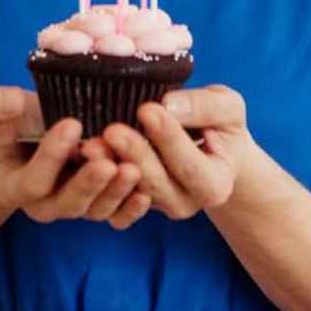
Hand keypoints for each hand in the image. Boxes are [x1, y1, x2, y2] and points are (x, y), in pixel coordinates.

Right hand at [0, 87, 150, 228]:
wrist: (30, 137)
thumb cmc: (12, 123)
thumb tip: (9, 103)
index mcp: (15, 186)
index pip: (33, 181)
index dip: (51, 156)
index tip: (72, 124)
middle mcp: (46, 204)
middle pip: (68, 203)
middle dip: (89, 183)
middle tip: (107, 163)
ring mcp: (76, 207)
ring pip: (96, 210)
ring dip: (116, 192)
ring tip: (132, 169)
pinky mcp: (101, 205)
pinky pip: (117, 216)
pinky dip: (131, 209)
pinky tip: (146, 194)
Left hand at [102, 84, 252, 219]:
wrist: (210, 147)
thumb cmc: (218, 124)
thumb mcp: (226, 109)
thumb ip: (205, 107)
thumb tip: (169, 104)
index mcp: (215, 185)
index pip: (191, 166)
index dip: (169, 139)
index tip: (147, 109)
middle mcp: (186, 203)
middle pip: (157, 184)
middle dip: (135, 155)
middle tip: (113, 130)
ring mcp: (156, 206)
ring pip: (130, 191)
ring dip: (109, 167)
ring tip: (91, 144)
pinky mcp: (130, 204)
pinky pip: (111, 198)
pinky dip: (97, 179)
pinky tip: (83, 155)